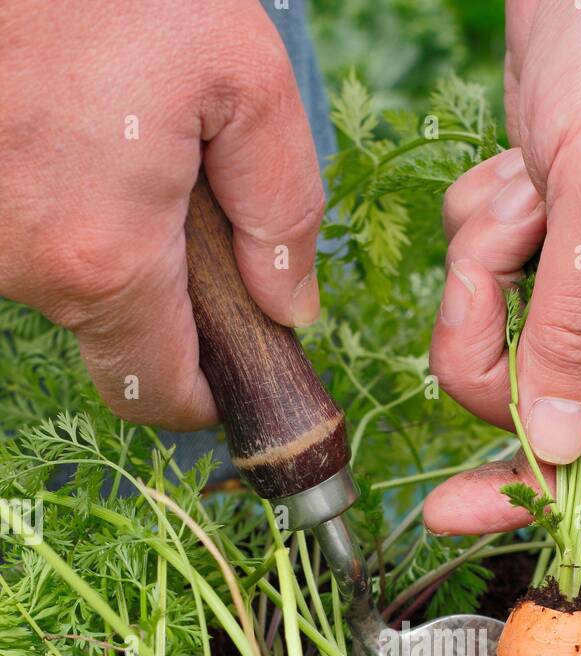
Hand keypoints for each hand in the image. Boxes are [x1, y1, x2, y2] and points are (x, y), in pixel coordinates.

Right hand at [0, 0, 324, 427]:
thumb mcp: (241, 73)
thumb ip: (283, 203)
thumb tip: (290, 303)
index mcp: (106, 261)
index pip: (159, 394)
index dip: (206, 397)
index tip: (236, 372)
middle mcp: (30, 270)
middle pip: (116, 344)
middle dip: (169, 316)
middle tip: (199, 234)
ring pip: (70, 288)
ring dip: (115, 248)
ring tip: (132, 152)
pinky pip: (30, 237)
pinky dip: (68, 210)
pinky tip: (82, 138)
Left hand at [425, 0, 580, 532]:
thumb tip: (555, 449)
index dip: (537, 489)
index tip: (452, 512)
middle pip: (537, 395)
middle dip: (494, 334)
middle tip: (500, 252)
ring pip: (499, 334)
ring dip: (484, 268)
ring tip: (523, 187)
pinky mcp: (544, 228)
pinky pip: (483, 270)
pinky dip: (480, 225)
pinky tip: (517, 166)